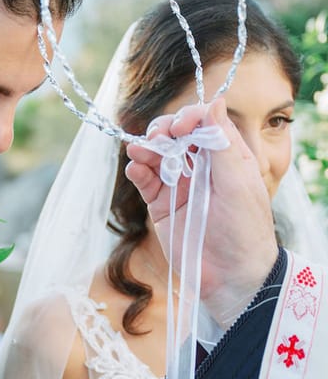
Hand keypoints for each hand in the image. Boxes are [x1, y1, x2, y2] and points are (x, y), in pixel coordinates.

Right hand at [125, 99, 277, 326]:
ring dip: (146, 147)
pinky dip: (137, 170)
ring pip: (156, 154)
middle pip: (176, 135)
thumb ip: (222, 143)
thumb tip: (214, 101)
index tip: (182, 124)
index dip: (190, 117)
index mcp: (226, 157)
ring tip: (139, 151)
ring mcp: (179, 185)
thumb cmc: (244, 229)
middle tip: (158, 137)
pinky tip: (135, 167)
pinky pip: (144, 180)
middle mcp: (201, 167)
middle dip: (164, 130)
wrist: (231, 276)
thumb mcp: (238, 182)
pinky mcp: (161, 205)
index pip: (204, 123)